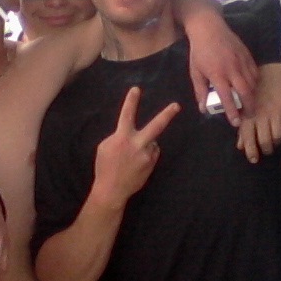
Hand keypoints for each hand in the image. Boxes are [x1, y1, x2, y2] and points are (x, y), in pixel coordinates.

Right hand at [89, 87, 180, 210]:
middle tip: (176, 105)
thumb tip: (129, 134)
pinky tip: (136, 163)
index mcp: (122, 138)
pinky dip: (146, 154)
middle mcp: (137, 144)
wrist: (112, 190)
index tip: (136, 89)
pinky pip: (152, 153)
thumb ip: (118, 137)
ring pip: (151, 142)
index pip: (127, 115)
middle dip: (167, 115)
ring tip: (131, 157)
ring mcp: (147, 155)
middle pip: (156, 126)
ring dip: (144, 144)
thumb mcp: (105, 147)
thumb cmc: (104, 167)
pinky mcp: (151, 164)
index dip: (131, 101)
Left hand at [185, 13, 258, 126]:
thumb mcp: (195, 72)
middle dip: (249, 106)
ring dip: (253, 95)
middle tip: (248, 115)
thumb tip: (203, 109)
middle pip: (246, 91)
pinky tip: (251, 87)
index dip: (232, 112)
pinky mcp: (247, 55)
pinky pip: (255, 72)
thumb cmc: (199, 51)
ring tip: (250, 102)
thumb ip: (200, 91)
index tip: (236, 122)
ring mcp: (241, 61)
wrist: (209, 28)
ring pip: (253, 82)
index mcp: (217, 74)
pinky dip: (255, 82)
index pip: (227, 97)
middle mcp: (232, 69)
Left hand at [236, 64, 280, 163]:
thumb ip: (243, 128)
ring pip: (278, 136)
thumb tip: (240, 146)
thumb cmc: (253, 91)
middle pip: (265, 141)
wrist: (270, 71)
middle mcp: (261, 116)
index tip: (254, 159)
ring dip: (277, 142)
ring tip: (276, 141)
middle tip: (267, 150)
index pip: (249, 139)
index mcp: (248, 115)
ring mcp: (275, 112)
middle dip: (266, 149)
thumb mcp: (243, 107)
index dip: (251, 151)